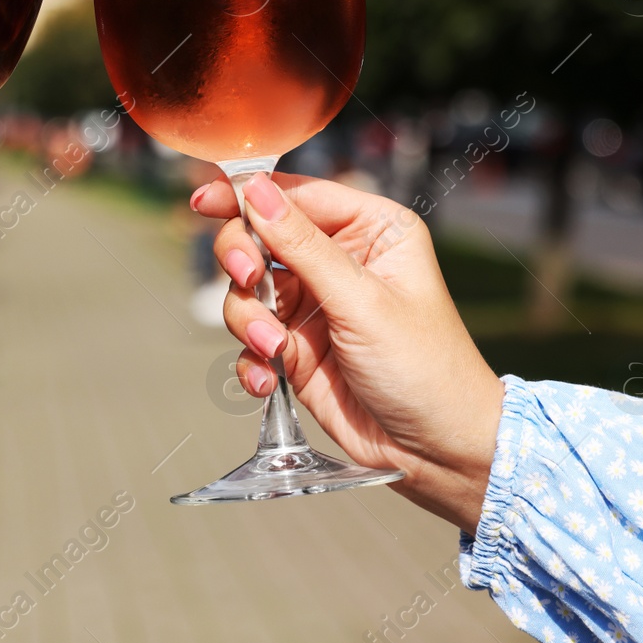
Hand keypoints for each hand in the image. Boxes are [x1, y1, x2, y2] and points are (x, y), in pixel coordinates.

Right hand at [192, 173, 504, 531]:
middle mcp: (338, 261)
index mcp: (371, 231)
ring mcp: (312, 305)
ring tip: (272, 348)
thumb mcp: (363, 301)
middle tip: (247, 281)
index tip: (208, 201)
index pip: (297, 196)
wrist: (434, 451)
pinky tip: (268, 378)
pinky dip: (250, 358)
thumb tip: (256, 192)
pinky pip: (248, 338)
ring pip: (246, 289)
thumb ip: (303, 246)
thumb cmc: (426, 369)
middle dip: (243, 260)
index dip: (248, 196)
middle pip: (259, 237)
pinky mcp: (294, 347)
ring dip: (248, 318)